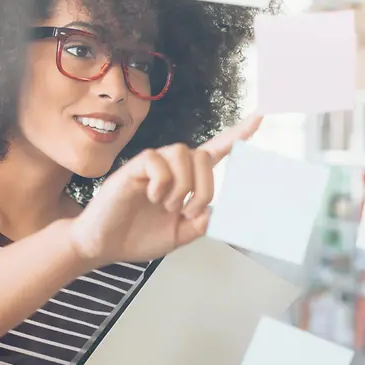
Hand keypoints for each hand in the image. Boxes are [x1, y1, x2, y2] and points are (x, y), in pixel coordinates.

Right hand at [70, 115, 261, 266]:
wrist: (104, 245)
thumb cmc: (137, 236)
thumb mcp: (178, 237)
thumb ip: (200, 225)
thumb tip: (214, 210)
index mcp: (185, 181)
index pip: (215, 152)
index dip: (237, 135)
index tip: (260, 119)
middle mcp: (170, 168)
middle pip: (203, 155)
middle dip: (204, 187)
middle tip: (187, 212)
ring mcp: (151, 166)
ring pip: (183, 154)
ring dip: (182, 186)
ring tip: (166, 206)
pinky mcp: (133, 168)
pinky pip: (156, 161)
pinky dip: (161, 182)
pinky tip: (151, 196)